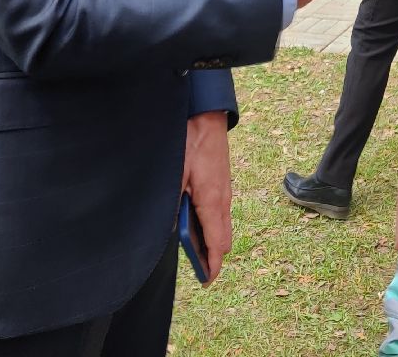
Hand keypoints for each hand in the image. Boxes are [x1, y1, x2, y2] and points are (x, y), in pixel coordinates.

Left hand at [181, 111, 231, 284]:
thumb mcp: (174, 175)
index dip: (212, 264)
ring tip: (196, 250)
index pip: (217, 243)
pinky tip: (197, 223)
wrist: (207, 117)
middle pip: (224, 238)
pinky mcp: (223, 183)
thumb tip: (171, 228)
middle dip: (213, 256)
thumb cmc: (189, 143)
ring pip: (223, 224)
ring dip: (213, 240)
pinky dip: (213, 225)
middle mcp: (223, 199)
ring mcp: (225, 190)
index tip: (206, 280)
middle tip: (199, 269)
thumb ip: (173, 204)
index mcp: (211, 201)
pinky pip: (221, 211)